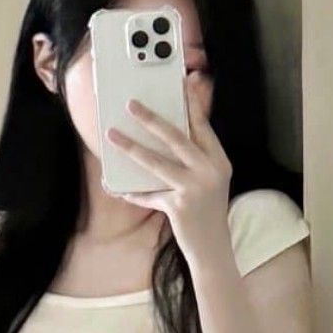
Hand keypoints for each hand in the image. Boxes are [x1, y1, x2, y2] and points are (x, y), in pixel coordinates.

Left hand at [104, 71, 232, 268]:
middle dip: (151, 118)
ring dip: (131, 147)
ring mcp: (196, 188)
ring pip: (157, 162)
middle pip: (177, 137)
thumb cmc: (206, 212)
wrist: (214, 249)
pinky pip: (149, 194)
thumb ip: (190, 162)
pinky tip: (116, 187)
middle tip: (131, 104)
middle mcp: (210, 171)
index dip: (190, 103)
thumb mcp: (207, 182)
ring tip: (112, 135)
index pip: (202, 126)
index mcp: (219, 161)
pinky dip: (132, 192)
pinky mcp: (179, 206)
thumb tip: (159, 140)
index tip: (180, 82)